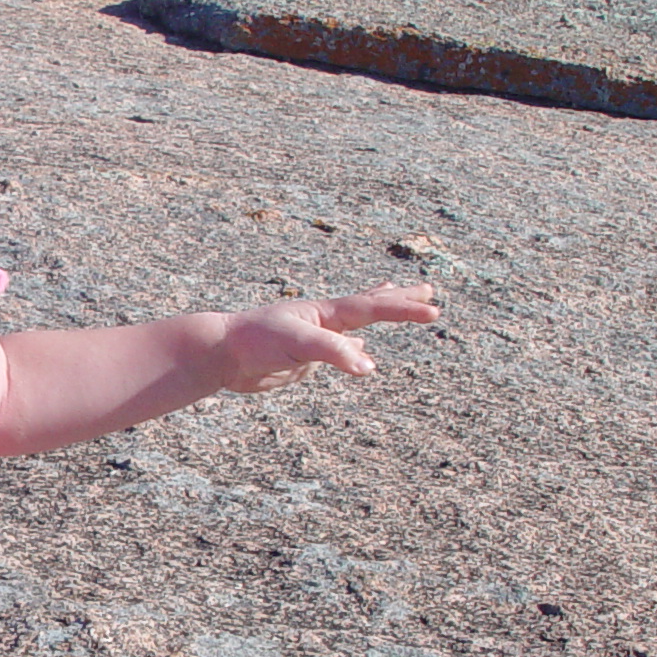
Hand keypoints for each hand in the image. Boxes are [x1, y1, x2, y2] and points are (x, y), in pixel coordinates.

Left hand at [209, 282, 439, 392]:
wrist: (222, 354)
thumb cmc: (255, 341)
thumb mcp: (298, 344)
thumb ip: (334, 353)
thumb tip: (369, 366)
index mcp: (325, 313)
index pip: (374, 308)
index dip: (405, 309)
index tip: (434, 309)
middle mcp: (324, 322)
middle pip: (370, 305)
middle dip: (400, 299)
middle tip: (429, 289)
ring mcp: (315, 339)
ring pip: (356, 324)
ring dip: (379, 312)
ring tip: (396, 299)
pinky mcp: (305, 359)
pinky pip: (339, 350)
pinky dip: (355, 346)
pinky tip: (360, 348)